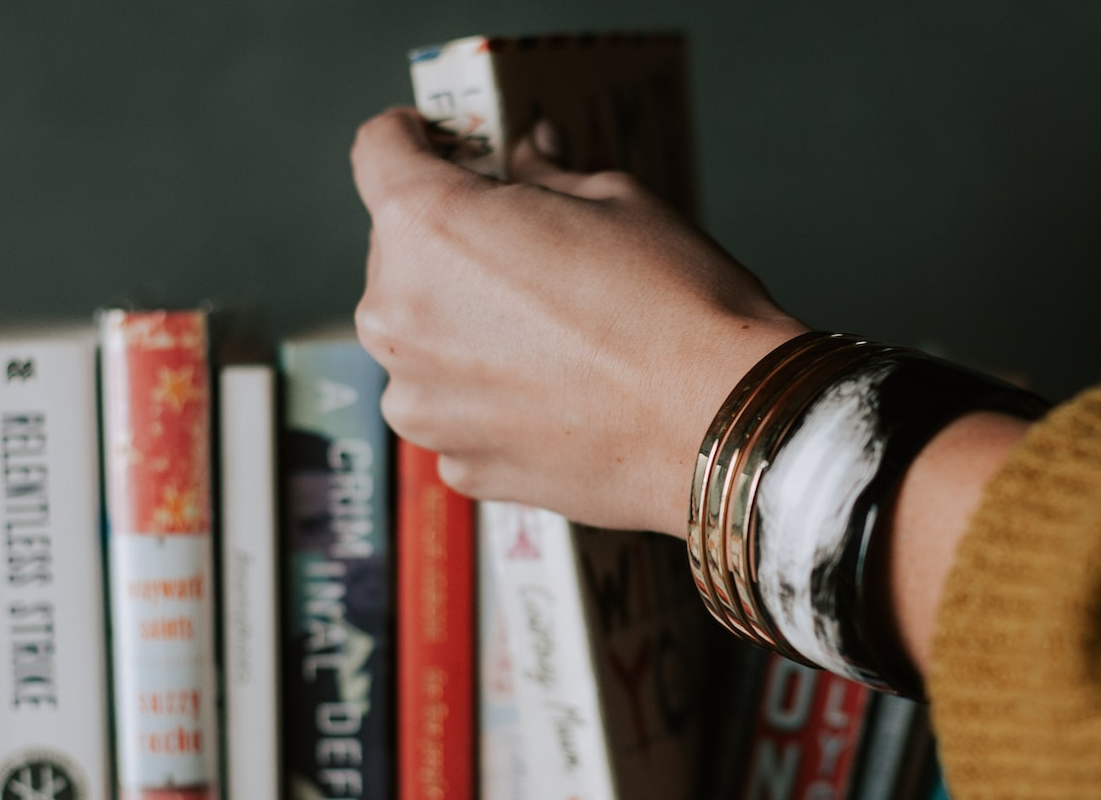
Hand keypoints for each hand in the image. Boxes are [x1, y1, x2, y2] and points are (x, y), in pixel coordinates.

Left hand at [351, 107, 808, 534]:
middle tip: (528, 251)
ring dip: (464, 327)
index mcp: (428, 227)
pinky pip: (455, 409)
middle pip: (399, 253)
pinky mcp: (457, 463)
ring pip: (422, 340)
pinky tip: (559, 393)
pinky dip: (490, 395)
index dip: (410, 138)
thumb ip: (545, 177)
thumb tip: (528, 158)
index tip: (436, 144)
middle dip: (452, 243)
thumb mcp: (615, 199)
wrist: (722, 425)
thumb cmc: (675, 306)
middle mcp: (399, 316)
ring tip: (552, 336)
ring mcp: (421, 402)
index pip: (378, 152)